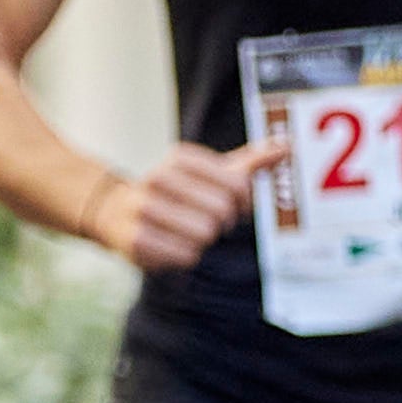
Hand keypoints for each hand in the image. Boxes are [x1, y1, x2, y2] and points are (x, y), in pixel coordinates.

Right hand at [86, 140, 284, 271]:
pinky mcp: (136, 239)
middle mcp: (158, 177)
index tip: (233, 203)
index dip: (244, 200)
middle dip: (223, 222)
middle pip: (223, 210)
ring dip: (203, 240)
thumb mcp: (209, 175)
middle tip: (209, 221)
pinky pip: (186, 255)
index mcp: (180, 157)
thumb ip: (248, 163)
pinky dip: (186, 256)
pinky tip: (171, 245)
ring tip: (185, 231)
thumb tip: (286, 146)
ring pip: (205, 234)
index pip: (239, 183)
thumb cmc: (175, 194)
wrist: (115, 214)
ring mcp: (144, 208)